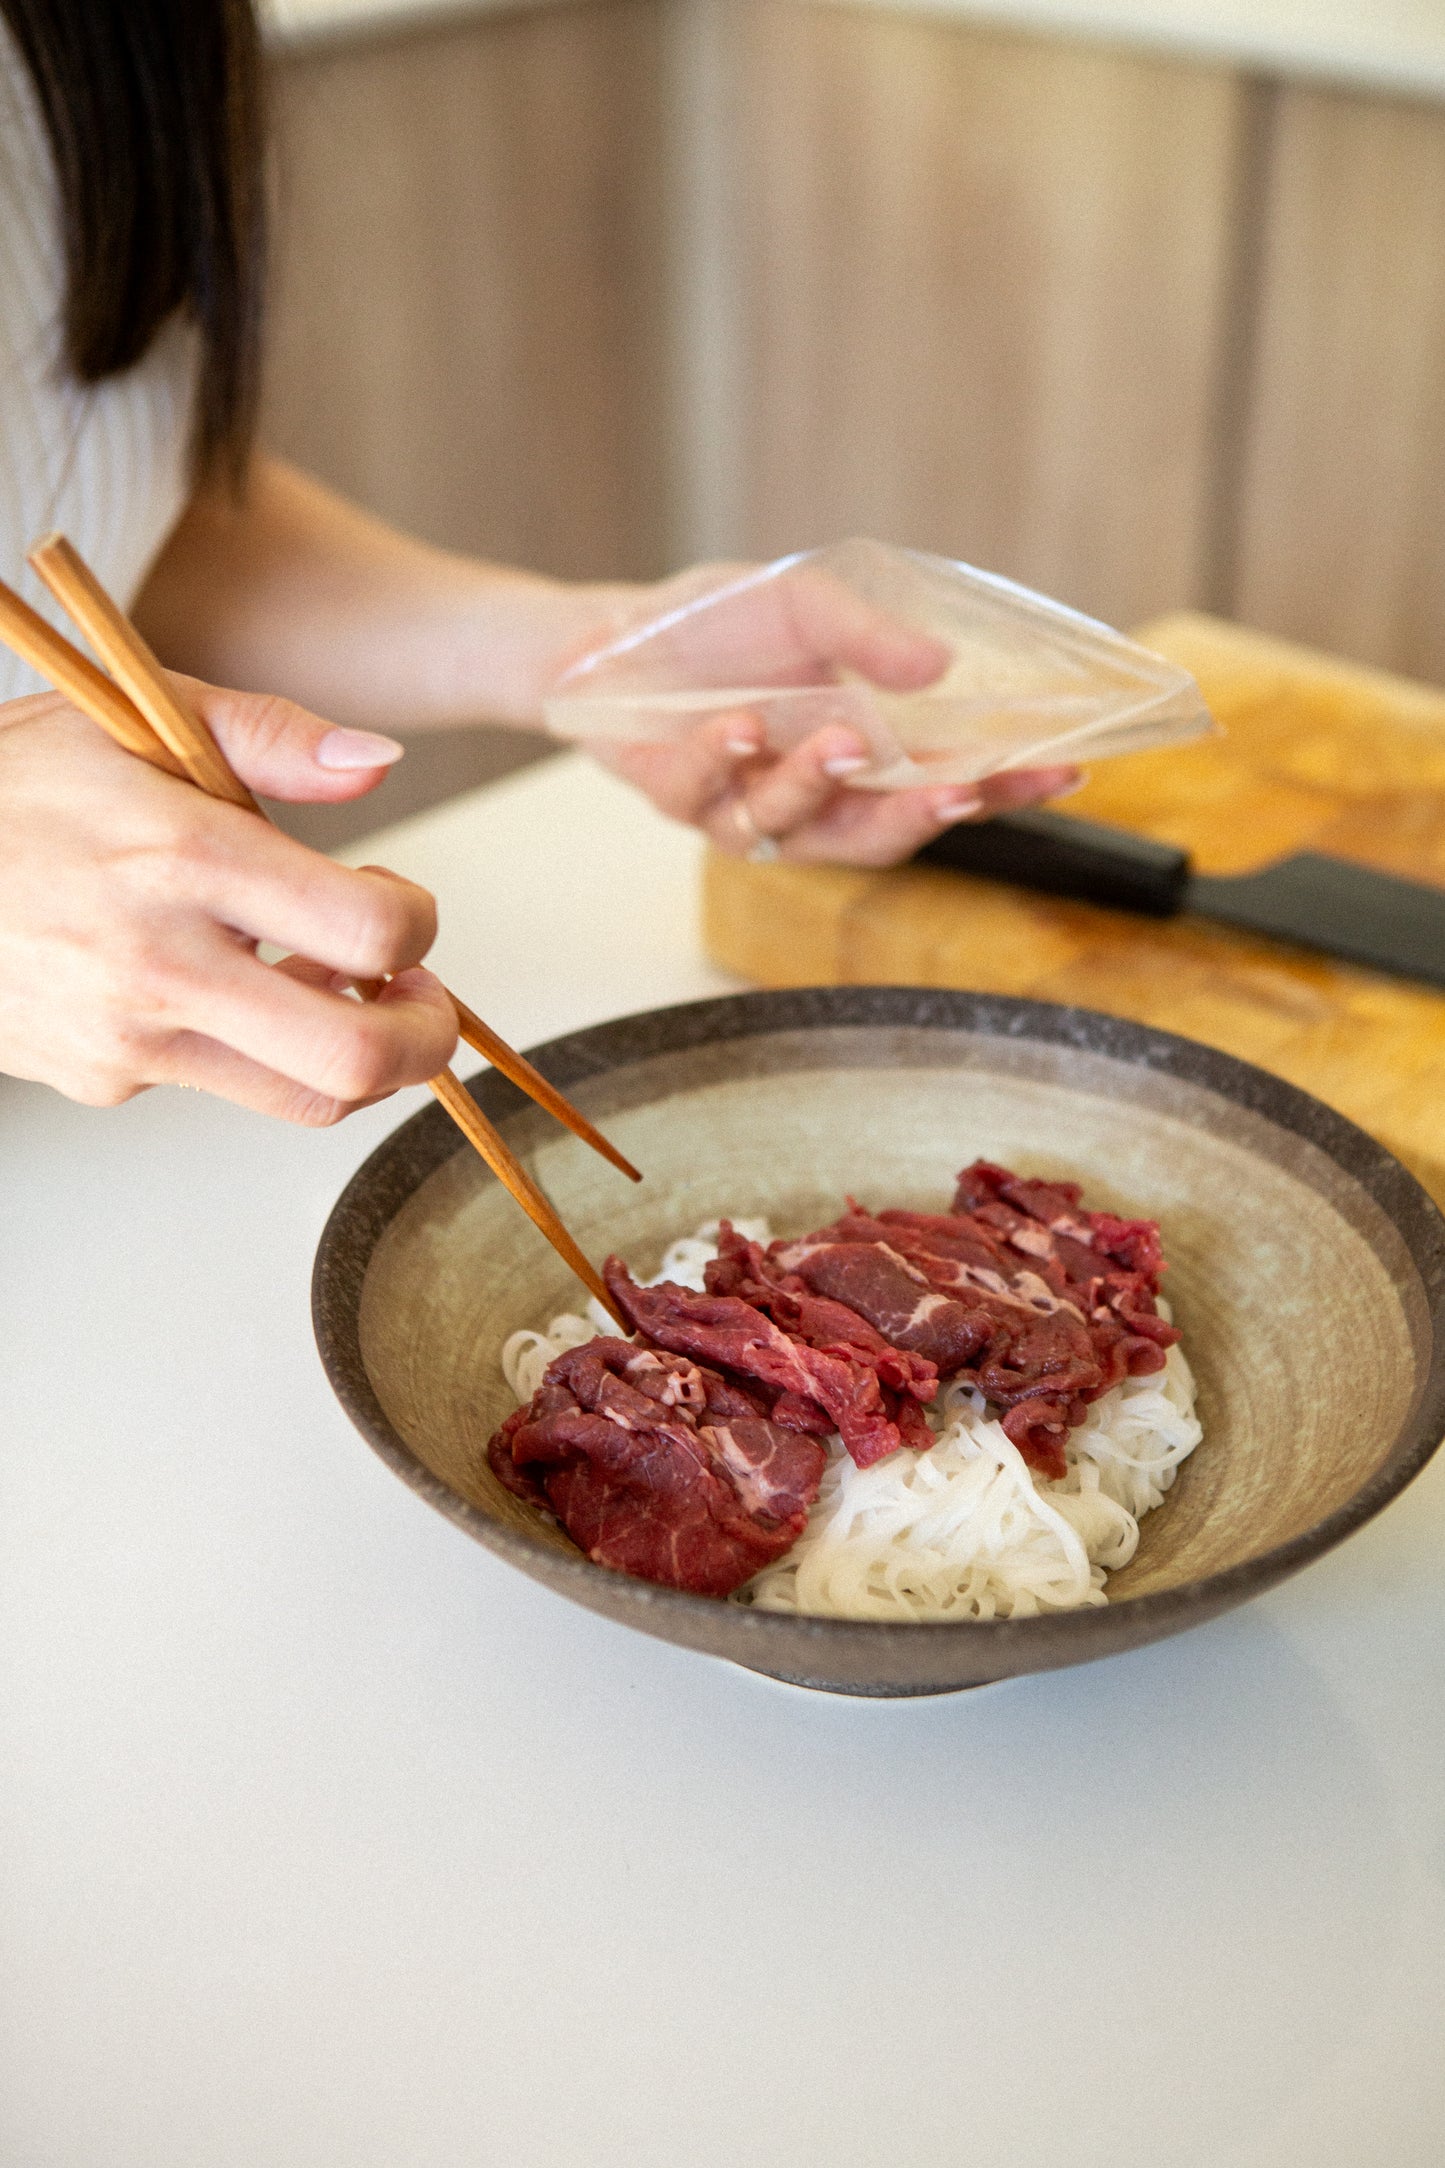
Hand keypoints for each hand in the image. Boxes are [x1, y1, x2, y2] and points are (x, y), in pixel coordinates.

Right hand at [0, 681, 457, 1123]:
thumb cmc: (16, 783)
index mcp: (182, 857)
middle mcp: (159, 963)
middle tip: (424, 997)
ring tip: (342, 993)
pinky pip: (221, 1081)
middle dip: (427, 1038)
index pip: (369, 929)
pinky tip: (224, 984)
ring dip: (355, 1055)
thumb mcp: (133, 716)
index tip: (404, 905)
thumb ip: (270, 737)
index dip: (420, 924)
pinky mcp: (104, 1080)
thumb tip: (377, 764)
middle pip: (354, 1056)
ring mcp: (129, 1037)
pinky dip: (255, 1046)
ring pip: (304, 1099)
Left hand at [583, 558, 1079, 866]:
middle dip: (924, 816)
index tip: (1063, 771)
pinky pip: (711, 793)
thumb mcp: (807, 602)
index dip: (1007, 787)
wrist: (609, 639)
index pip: (950, 782)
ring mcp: (749, 810)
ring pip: (799, 827)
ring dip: (822, 784)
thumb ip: (869, 634)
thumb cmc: (720, 626)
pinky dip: (727, 757)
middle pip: (884, 835)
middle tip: (960, 790)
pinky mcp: (684, 801)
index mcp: (865, 758)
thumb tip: (937, 662)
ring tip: (844, 738)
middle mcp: (814, 800)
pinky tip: (741, 725)